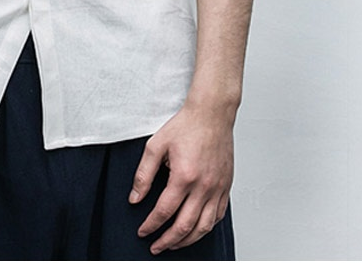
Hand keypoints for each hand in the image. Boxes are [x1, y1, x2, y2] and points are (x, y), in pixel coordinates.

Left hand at [129, 103, 234, 254]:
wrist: (212, 114)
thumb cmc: (185, 126)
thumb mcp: (156, 145)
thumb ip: (143, 174)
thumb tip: (135, 198)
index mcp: (184, 176)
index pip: (164, 211)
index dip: (151, 225)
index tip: (143, 232)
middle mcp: (203, 186)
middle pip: (185, 226)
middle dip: (167, 241)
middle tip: (155, 246)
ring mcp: (218, 188)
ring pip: (204, 227)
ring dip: (187, 241)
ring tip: (173, 244)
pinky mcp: (226, 187)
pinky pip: (217, 216)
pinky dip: (205, 228)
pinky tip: (196, 230)